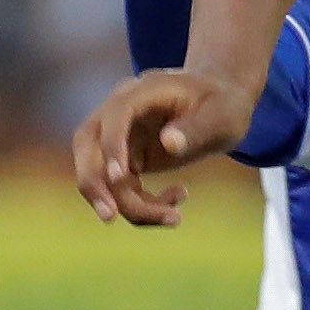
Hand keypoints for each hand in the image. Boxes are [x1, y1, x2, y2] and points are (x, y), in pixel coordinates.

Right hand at [72, 65, 247, 225]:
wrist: (219, 104)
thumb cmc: (222, 104)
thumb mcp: (222, 115)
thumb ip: (197, 128)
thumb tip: (169, 143)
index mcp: (142, 91)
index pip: (115, 115)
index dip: (112, 145)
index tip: (118, 176)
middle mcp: (121, 112)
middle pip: (87, 144)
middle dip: (93, 182)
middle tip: (109, 216)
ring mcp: (119, 137)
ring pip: (101, 174)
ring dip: (126, 204)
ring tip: (174, 218)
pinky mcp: (125, 159)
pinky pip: (121, 188)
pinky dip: (143, 204)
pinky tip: (180, 197)